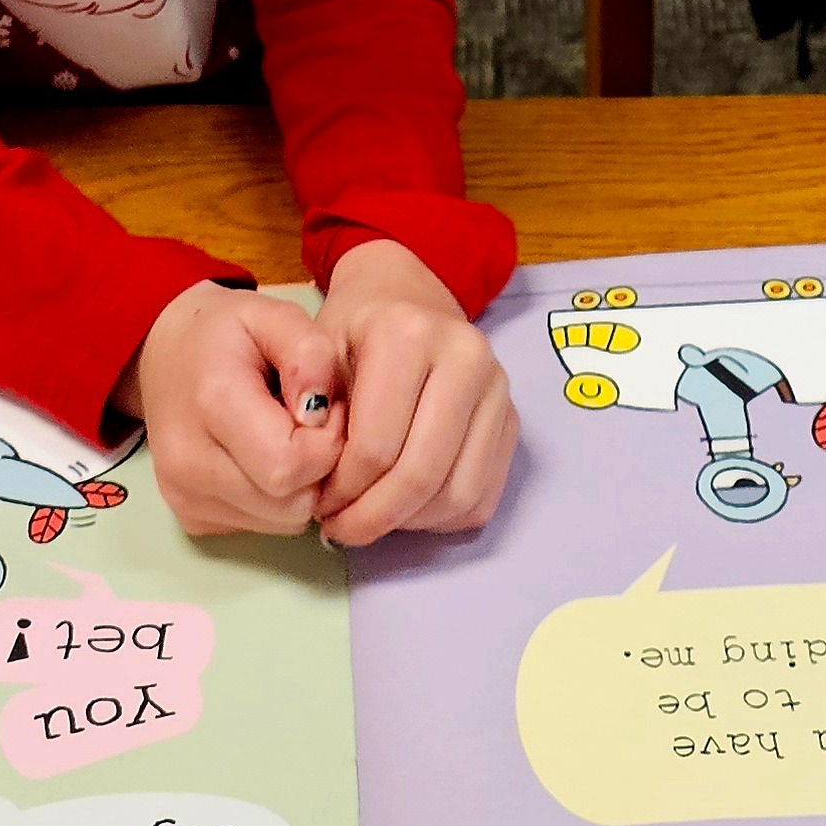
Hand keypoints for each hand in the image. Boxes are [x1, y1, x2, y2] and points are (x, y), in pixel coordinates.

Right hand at [118, 281, 346, 537]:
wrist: (165, 355)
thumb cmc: (226, 332)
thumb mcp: (273, 313)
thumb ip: (309, 352)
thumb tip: (320, 412)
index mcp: (212, 403)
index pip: (290, 464)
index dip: (327, 440)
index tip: (325, 407)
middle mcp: (189, 463)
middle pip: (291, 503)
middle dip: (321, 467)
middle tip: (313, 422)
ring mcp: (184, 498)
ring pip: (282, 522)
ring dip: (303, 486)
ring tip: (290, 435)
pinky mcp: (189, 518)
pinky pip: (261, 527)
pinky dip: (278, 499)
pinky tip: (266, 456)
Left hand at [311, 240, 518, 550]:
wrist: (405, 297)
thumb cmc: (353, 332)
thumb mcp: (314, 356)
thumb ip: (312, 413)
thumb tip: (317, 485)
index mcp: (409, 333)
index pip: (376, 448)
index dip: (341, 493)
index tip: (318, 505)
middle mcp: (466, 355)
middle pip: (422, 475)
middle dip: (373, 518)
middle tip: (340, 528)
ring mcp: (498, 387)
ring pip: (457, 495)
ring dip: (407, 524)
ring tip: (370, 517)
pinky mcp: (513, 417)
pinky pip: (481, 497)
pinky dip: (440, 520)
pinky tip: (406, 508)